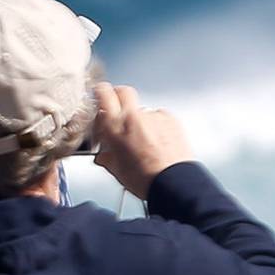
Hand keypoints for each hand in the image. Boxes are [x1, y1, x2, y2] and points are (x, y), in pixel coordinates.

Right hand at [90, 84, 192, 199]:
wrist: (173, 182)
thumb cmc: (145, 179)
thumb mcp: (117, 171)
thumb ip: (107, 158)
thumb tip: (103, 156)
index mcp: (115, 127)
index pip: (104, 94)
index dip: (101, 92)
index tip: (101, 95)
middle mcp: (133, 117)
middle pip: (124, 92)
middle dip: (120, 97)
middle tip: (119, 110)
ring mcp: (153, 116)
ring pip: (142, 109)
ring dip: (140, 119)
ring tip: (145, 140)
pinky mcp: (170, 119)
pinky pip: (159, 117)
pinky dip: (157, 126)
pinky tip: (158, 142)